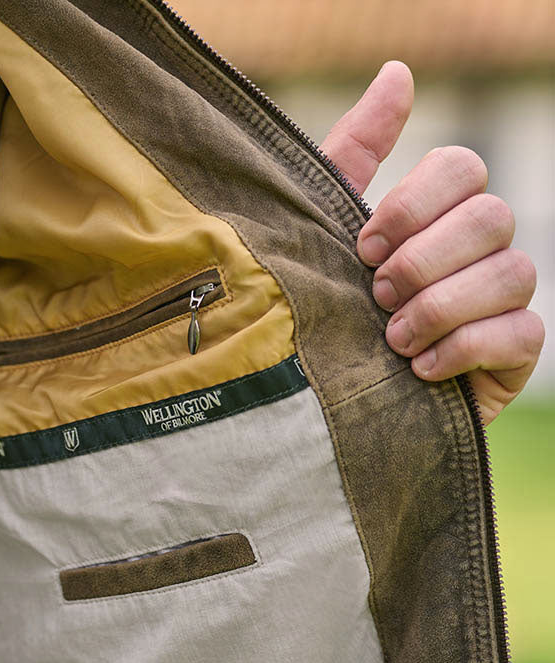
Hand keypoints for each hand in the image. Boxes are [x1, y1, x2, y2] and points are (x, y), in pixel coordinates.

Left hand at [321, 61, 543, 423]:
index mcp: (437, 214)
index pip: (462, 169)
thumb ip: (356, 154)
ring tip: (392, 339)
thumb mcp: (323, 231)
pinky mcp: (513, 355)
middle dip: (425, 259)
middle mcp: (479, 250)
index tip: (362, 247)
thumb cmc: (325, 313)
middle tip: (375, 295)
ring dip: (442, 306)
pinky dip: (465, 348)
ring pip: (513, 272)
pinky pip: (521, 333)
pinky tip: (420, 370)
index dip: (414, 204)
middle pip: (491, 216)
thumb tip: (398, 72)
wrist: (326, 408)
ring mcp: (502, 301)